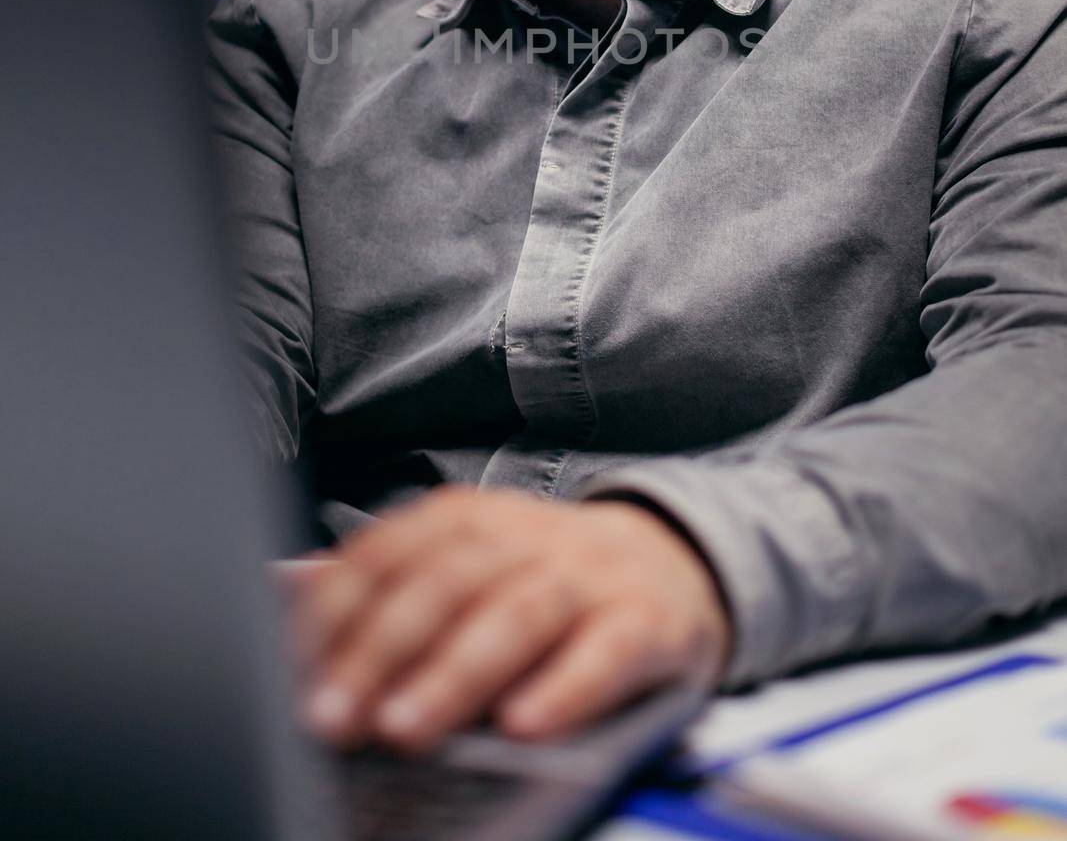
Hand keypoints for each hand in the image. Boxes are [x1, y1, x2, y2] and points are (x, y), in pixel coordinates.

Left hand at [279, 483, 732, 753]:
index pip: (390, 553)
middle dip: (382, 650)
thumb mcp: (462, 562)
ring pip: (517, 614)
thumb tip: (282, 590)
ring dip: (457, 672)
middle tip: (333, 717)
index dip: (338, 612)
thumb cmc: (538, 577)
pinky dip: (566, 688)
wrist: (668, 561)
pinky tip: (526, 726)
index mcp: (467, 519)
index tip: (292, 671)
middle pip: (447, 583)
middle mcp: (523, 537)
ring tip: (406, 728)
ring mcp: (587, 578)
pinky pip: (606, 653)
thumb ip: (383, 579)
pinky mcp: (646, 622)